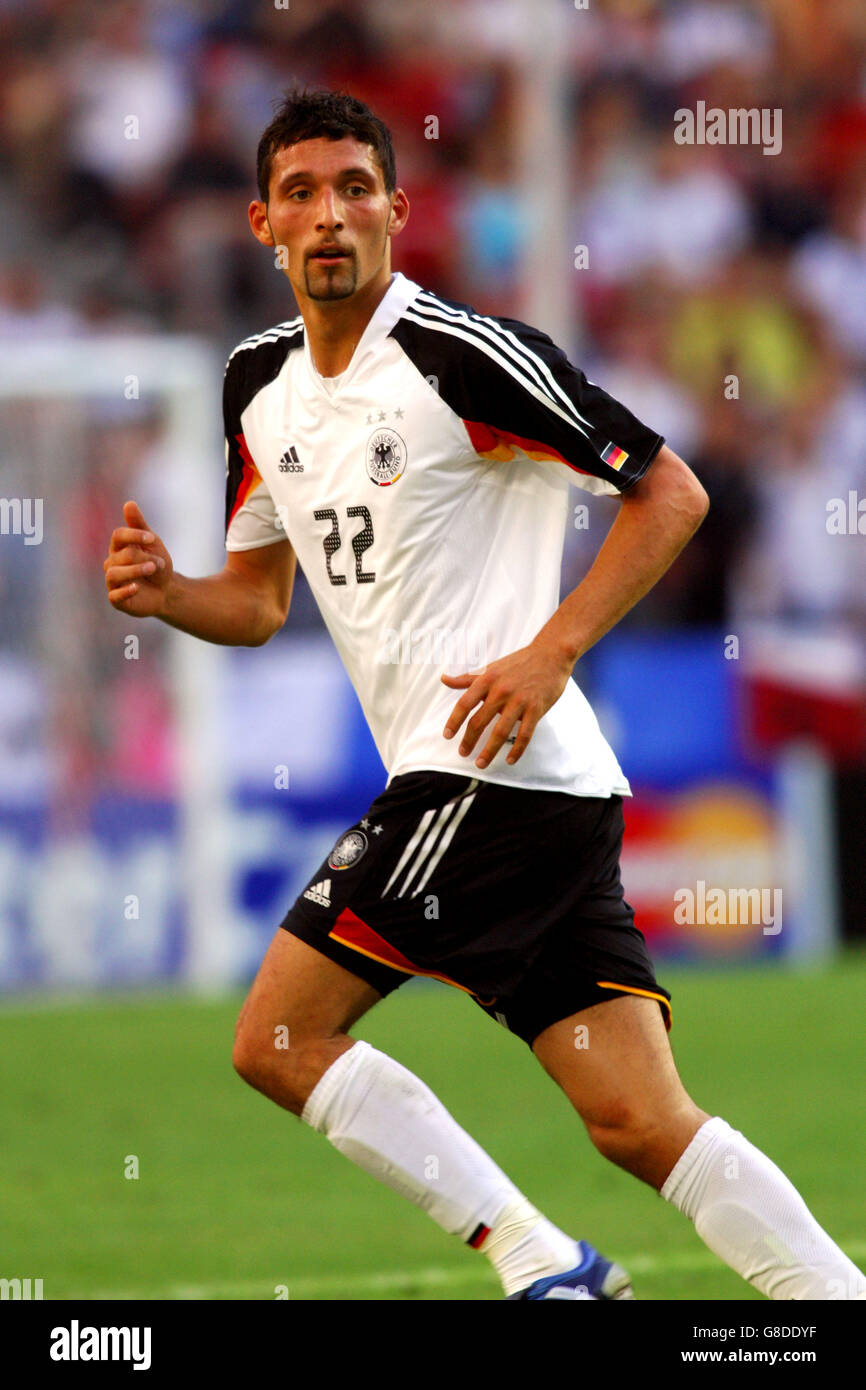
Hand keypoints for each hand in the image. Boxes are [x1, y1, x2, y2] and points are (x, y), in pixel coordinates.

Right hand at [104, 500, 172, 616]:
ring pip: (114, 573)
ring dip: (135, 571)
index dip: (134, 535)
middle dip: (143, 557)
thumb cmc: (156, 564)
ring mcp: (112, 582)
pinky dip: (125, 590)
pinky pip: (114, 595)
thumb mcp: (152, 543)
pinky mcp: (116, 599)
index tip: (152, 538)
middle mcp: (112, 563)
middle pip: (122, 555)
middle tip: (159, 562)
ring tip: (153, 569)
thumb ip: (139, 525)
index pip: (118, 535)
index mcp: (119, 547)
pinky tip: (136, 587)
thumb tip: (129, 503)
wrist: (166, 591)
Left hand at [440, 640, 572, 768]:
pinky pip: (525, 734)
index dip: (454, 721)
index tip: (447, 735)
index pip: (464, 703)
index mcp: (487, 680)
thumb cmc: (518, 663)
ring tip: (481, 763)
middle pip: (479, 721)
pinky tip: (510, 760)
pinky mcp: (536, 709)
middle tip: (463, 753)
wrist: (551, 655)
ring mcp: (519, 700)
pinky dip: (517, 750)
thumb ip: (467, 678)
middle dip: (469, 740)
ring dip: (489, 751)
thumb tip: (444, 679)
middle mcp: (501, 690)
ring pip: (500, 732)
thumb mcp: (490, 668)